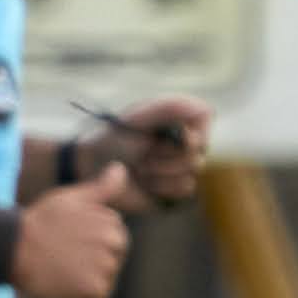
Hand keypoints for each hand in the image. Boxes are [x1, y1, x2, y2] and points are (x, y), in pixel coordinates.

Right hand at [12, 168, 137, 297]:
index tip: (68, 240)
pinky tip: (62, 285)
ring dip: (85, 281)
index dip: (89, 243)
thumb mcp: (71, 199)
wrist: (12, 247)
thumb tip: (121, 168)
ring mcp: (106, 269)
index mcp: (114, 226)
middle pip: (111, 264)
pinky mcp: (94, 290)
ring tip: (61, 270)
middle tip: (63, 257)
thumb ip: (102, 189)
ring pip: (103, 282)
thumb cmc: (40, 221)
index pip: (113, 244)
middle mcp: (115, 246)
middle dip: (92, 263)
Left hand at [90, 95, 213, 206]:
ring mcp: (182, 165)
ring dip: (160, 171)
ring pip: (192, 172)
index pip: (205, 115)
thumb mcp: (137, 118)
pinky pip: (185, 189)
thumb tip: (205, 109)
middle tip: (142, 153)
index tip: (173, 136)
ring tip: (140, 167)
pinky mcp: (176, 189)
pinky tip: (145, 182)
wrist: (92, 168)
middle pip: (199, 150)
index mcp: (177, 117)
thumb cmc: (112, 138)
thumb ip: (170, 107)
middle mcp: (184, 140)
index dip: (191, 129)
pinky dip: (161, 186)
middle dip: (165, 155)